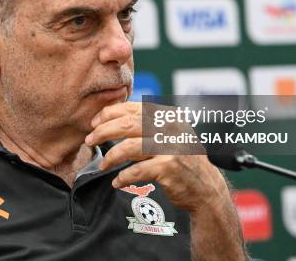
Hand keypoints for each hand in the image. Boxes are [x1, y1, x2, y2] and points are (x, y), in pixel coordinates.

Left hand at [86, 101, 246, 258]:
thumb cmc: (182, 160)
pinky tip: (118, 182)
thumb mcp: (171, 134)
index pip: (134, 108)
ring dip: (111, 156)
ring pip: (129, 147)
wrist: (206, 188)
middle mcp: (171, 128)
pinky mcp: (169, 168)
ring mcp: (171, 148)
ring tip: (103, 165)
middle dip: (104, 131)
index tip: (94, 123)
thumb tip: (112, 118)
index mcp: (169, 116)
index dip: (110, 114)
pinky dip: (123, 177)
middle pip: (128, 124)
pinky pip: (137, 171)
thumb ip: (149, 124)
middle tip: (90, 140)